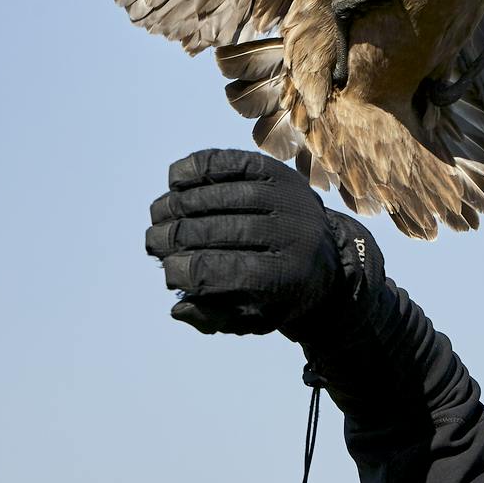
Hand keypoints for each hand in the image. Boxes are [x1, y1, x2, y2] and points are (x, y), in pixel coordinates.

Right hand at [146, 148, 369, 336]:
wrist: (329, 256)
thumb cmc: (279, 293)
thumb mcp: (254, 319)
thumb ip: (215, 318)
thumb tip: (179, 307)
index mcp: (288, 277)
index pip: (229, 271)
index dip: (188, 271)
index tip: (168, 273)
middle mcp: (294, 233)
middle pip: (225, 229)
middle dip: (178, 236)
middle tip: (154, 242)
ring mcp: (289, 197)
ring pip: (226, 194)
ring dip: (182, 203)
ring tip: (159, 215)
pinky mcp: (280, 171)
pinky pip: (234, 162)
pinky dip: (199, 169)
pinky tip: (175, 182)